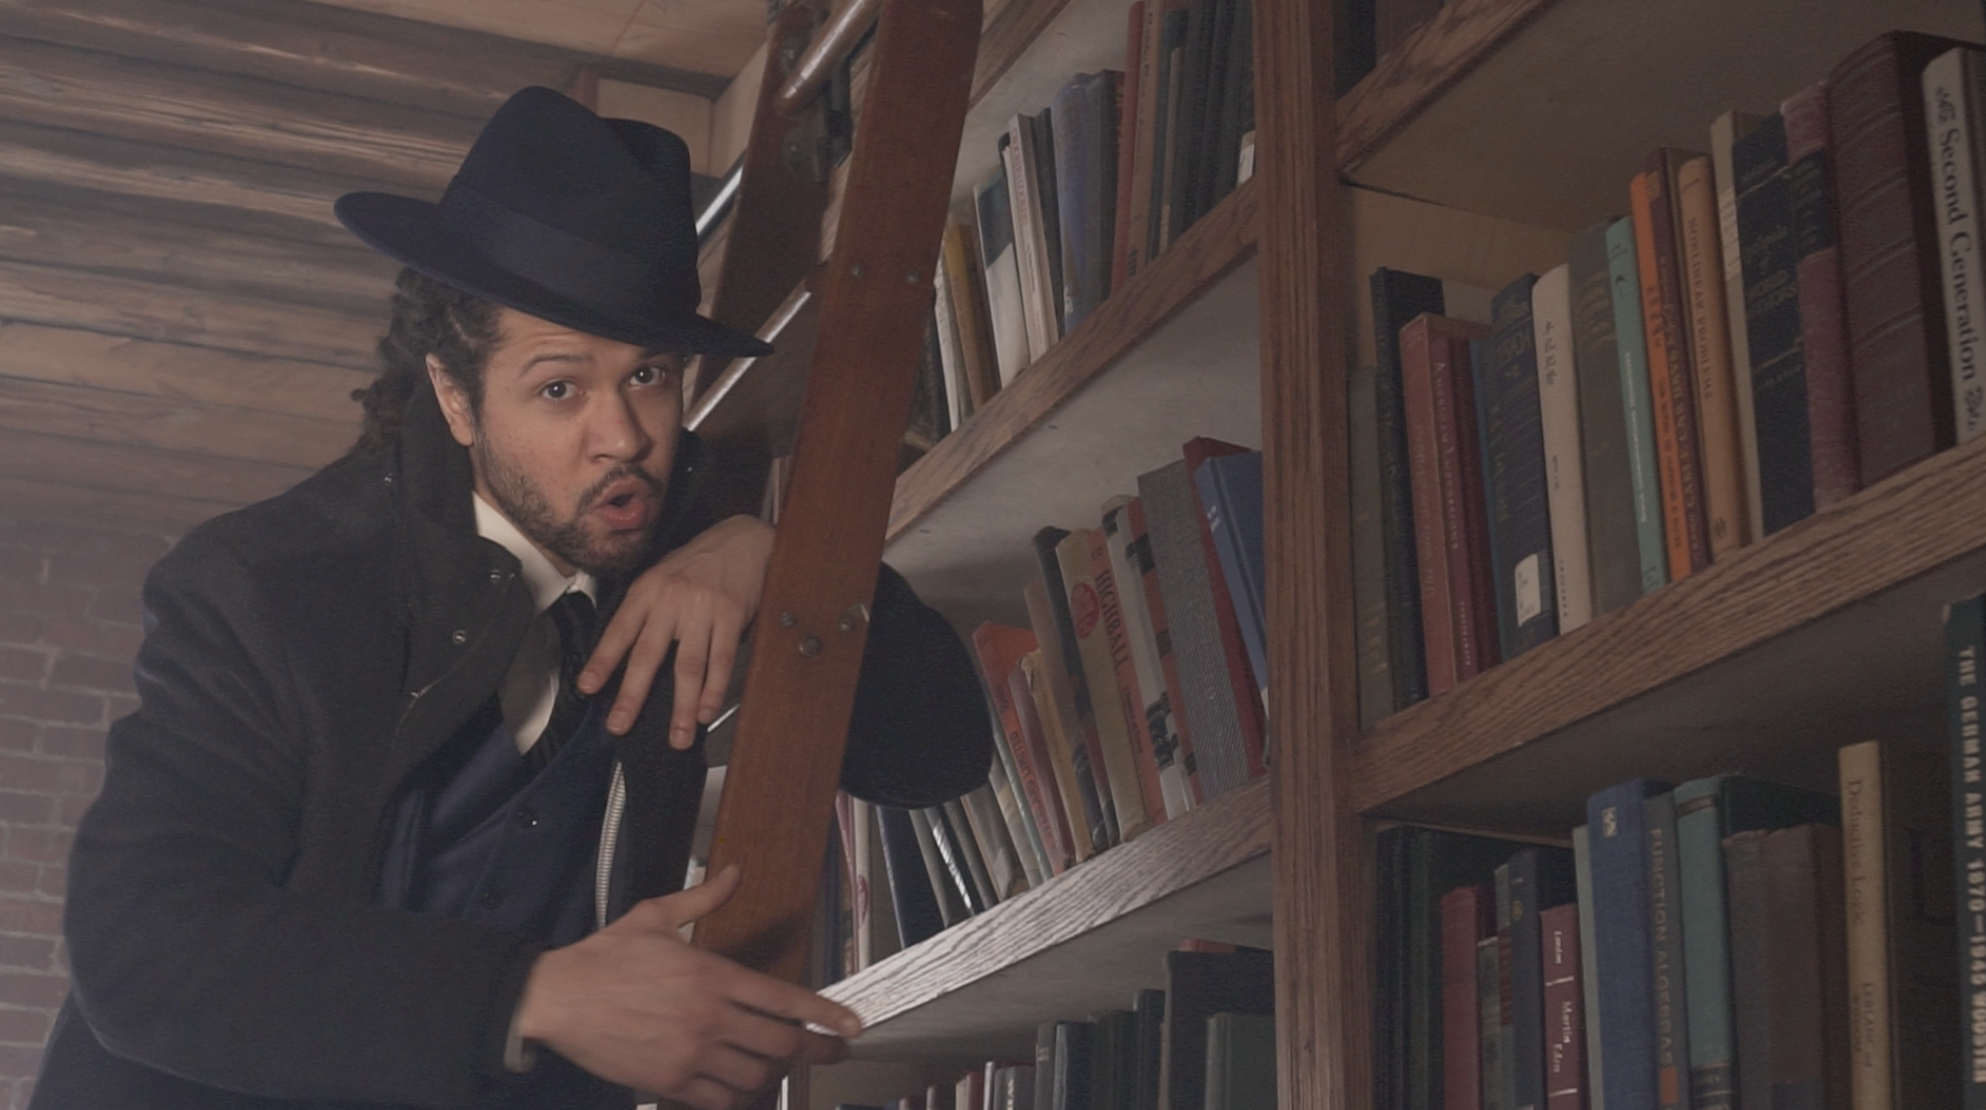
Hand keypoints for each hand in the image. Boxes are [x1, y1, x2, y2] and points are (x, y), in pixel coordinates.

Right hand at [513, 866, 859, 1108]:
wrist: (557, 997)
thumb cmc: (606, 956)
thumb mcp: (656, 915)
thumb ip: (704, 896)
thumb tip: (735, 870)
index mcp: (712, 975)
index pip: (786, 999)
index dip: (827, 1015)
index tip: (851, 1026)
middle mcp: (709, 1018)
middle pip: (781, 1045)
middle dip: (814, 1051)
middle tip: (829, 1051)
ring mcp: (689, 1055)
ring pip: (755, 1077)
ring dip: (773, 1074)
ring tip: (778, 1066)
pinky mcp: (667, 1083)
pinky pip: (719, 1101)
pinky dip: (736, 1098)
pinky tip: (738, 1087)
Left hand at [578, 515, 773, 744]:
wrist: (742, 539)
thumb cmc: (698, 562)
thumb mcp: (661, 575)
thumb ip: (645, 609)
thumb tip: (625, 654)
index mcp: (648, 591)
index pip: (620, 630)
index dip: (602, 661)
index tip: (588, 688)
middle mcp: (671, 601)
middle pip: (648, 654)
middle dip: (632, 695)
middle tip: (620, 725)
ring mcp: (702, 610)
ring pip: (688, 665)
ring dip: (683, 706)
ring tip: (679, 736)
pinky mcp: (731, 617)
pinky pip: (722, 659)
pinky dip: (715, 689)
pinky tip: (708, 711)